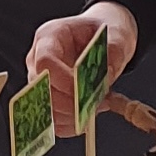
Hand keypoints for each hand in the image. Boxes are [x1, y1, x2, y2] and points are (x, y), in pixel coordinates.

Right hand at [27, 4, 137, 131]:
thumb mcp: (117, 34)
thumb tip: (105, 77)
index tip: (85, 91)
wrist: (105, 36)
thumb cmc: (105, 30)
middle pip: (41, 89)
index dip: (63, 81)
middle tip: (96, 105)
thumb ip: (113, 52)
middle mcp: (38, 59)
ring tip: (96, 109)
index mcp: (50, 36)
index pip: (45, 62)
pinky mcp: (48, 97)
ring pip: (44, 108)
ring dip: (70, 117)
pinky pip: (51, 119)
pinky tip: (87, 120)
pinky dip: (69, 125)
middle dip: (68, 103)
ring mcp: (41, 80)